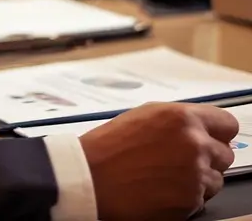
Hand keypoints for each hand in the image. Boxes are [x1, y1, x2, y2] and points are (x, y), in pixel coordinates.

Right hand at [80, 102, 237, 219]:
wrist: (91, 177)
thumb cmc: (109, 146)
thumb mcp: (144, 116)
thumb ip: (177, 121)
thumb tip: (200, 127)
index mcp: (181, 117)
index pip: (226, 123)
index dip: (218, 132)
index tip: (211, 137)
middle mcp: (194, 143)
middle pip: (225, 153)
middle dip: (208, 157)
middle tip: (181, 159)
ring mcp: (195, 174)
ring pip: (217, 178)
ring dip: (199, 179)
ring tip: (167, 175)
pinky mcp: (192, 201)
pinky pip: (202, 198)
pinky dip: (187, 196)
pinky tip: (163, 188)